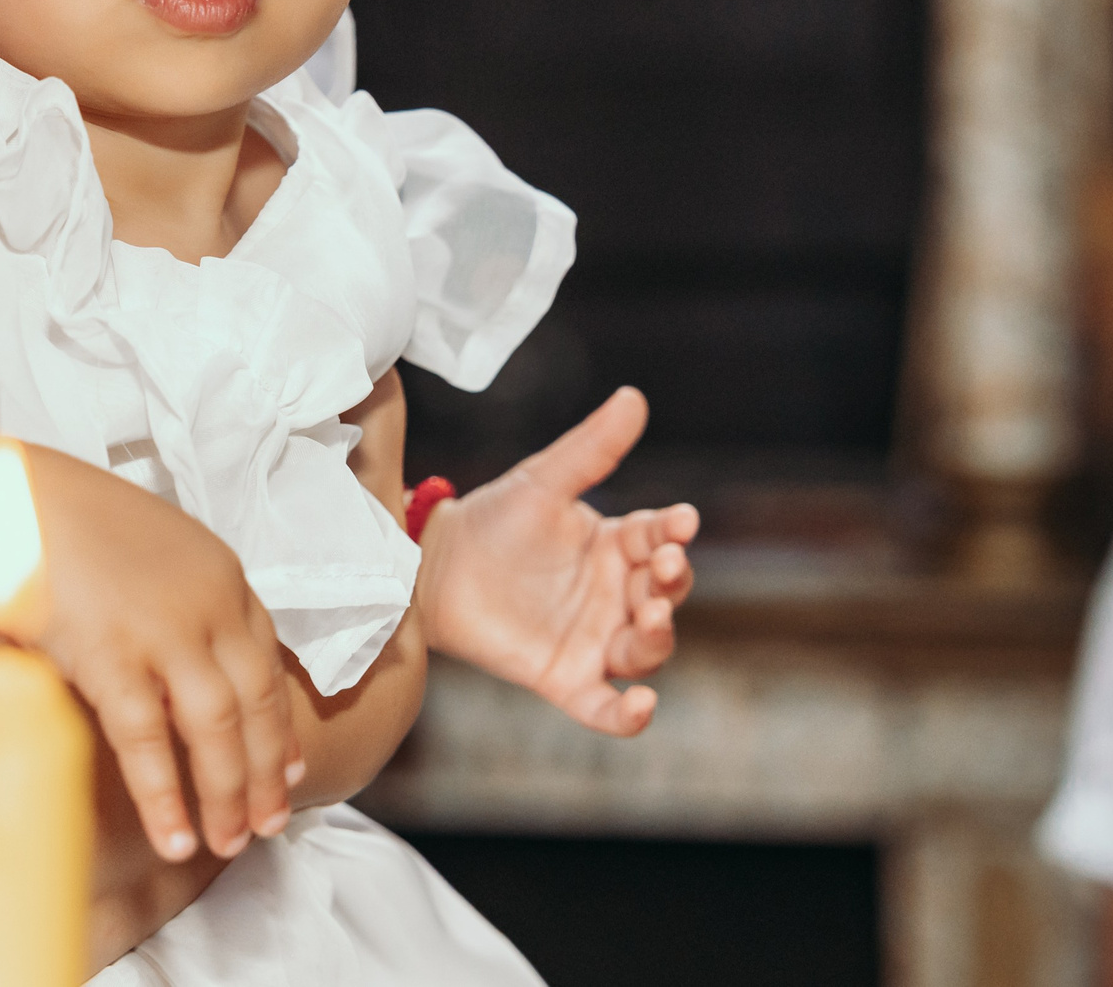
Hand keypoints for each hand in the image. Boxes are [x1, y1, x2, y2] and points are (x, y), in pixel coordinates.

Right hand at [27, 448, 301, 864]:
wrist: (6, 503)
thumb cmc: (62, 525)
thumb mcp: (145, 550)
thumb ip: (175, 602)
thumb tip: (180, 671)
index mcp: (220, 573)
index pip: (267, 660)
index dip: (277, 722)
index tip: (286, 770)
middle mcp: (207, 602)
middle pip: (254, 701)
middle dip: (264, 773)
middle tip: (268, 825)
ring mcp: (164, 630)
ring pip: (216, 727)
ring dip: (227, 793)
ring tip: (227, 843)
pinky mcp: (114, 656)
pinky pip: (149, 741)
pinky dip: (166, 796)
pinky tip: (175, 837)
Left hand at [413, 387, 697, 734]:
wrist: (431, 568)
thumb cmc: (491, 520)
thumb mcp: (542, 481)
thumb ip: (590, 449)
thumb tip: (633, 398)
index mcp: (614, 545)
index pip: (659, 537)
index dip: (674, 531)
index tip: (681, 521)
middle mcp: (613, 595)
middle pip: (664, 595)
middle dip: (673, 583)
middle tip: (664, 568)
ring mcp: (593, 639)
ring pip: (647, 649)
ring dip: (658, 637)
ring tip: (651, 616)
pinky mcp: (565, 679)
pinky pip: (606, 708)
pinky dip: (628, 715)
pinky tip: (640, 705)